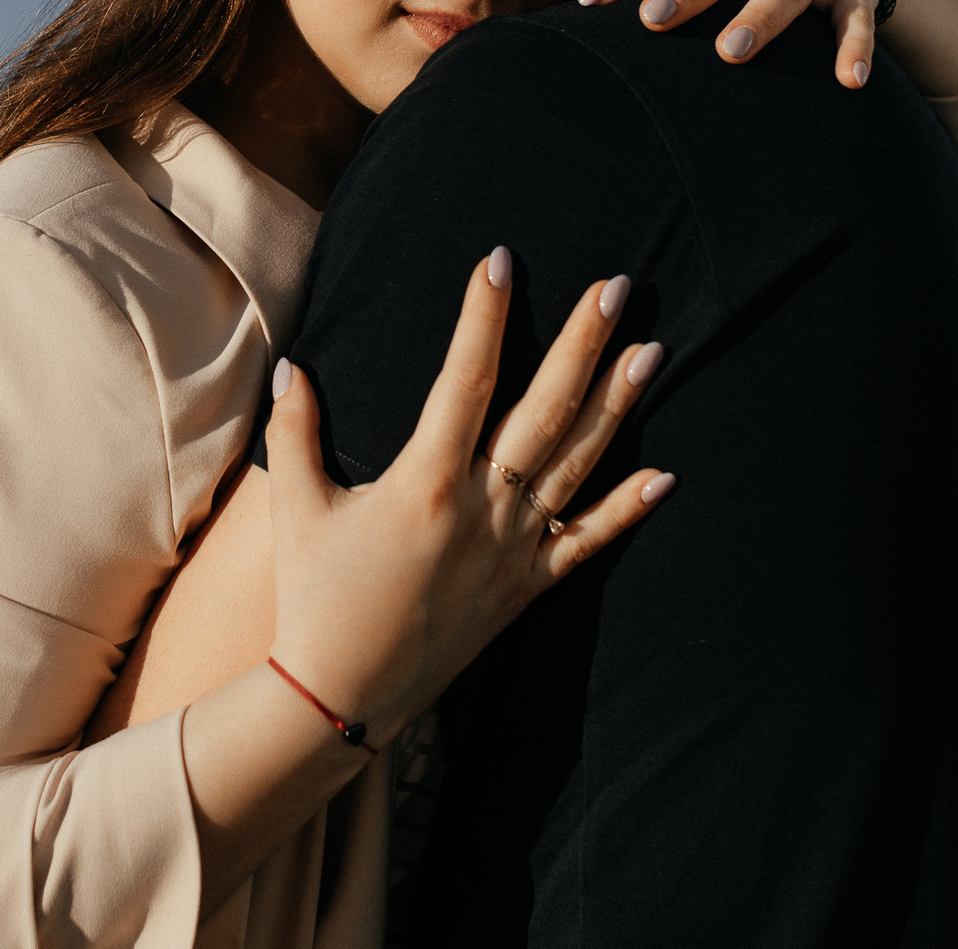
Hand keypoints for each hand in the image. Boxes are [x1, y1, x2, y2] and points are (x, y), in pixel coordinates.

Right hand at [262, 249, 672, 743]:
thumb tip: (291, 366)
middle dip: (582, 343)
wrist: (340, 696)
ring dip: (616, 405)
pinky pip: (586, 543)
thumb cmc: (313, 597)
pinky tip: (666, 474)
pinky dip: (626, 510)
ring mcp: (511, 550)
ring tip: (651, 350)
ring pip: (576, 464)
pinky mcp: (526, 589)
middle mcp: (480, 510)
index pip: (464, 379)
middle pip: (543, 410)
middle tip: (615, 287)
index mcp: (424, 481)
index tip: (500, 261)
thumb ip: (294, 432)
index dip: (483, 317)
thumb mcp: (295, 507)